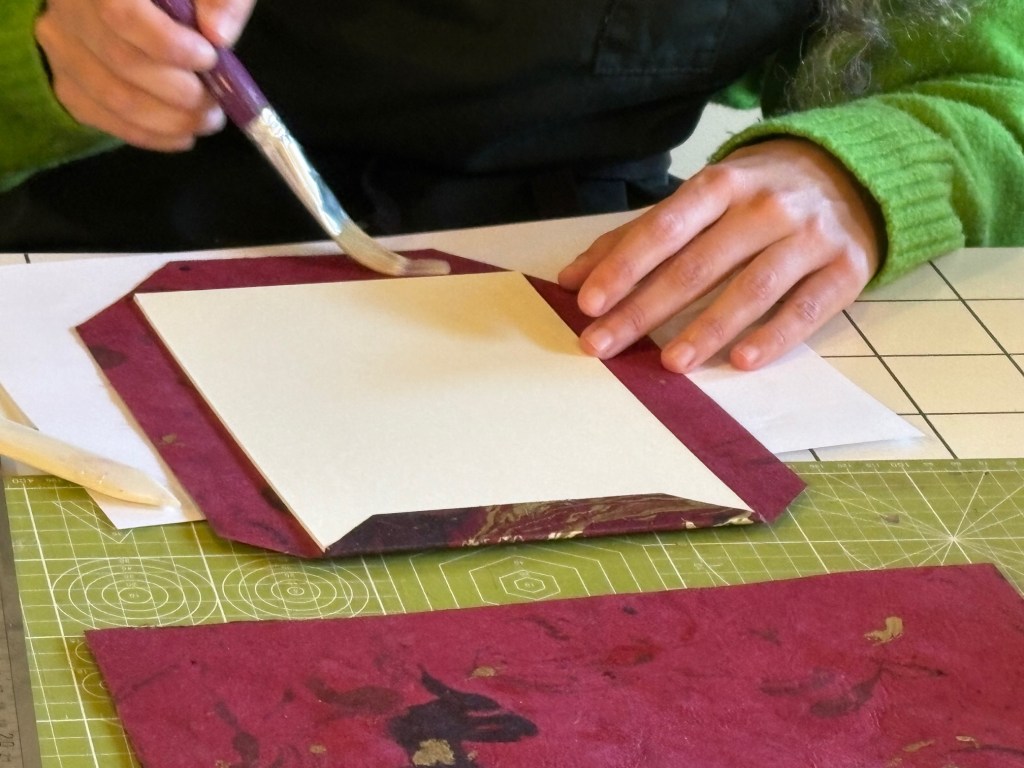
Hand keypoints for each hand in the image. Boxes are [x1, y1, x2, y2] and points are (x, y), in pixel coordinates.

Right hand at [35, 0, 255, 149]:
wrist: (140, 8)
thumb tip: (218, 35)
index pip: (123, 16)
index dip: (171, 45)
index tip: (209, 58)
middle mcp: (69, 8)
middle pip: (123, 62)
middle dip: (182, 92)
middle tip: (216, 101)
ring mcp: (60, 45)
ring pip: (113, 97)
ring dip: (170, 120)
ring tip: (208, 120)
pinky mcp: (65, 80)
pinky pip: (101, 118)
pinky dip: (149, 135)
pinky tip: (182, 135)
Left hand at [558, 138, 882, 371]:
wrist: (854, 172)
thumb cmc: (758, 194)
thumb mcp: (701, 200)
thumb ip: (637, 237)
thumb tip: (572, 278)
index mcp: (722, 184)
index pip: (664, 229)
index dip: (625, 267)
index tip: (589, 304)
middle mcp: (766, 206)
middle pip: (698, 264)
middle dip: (646, 309)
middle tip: (605, 346)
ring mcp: (810, 237)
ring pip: (752, 288)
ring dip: (708, 329)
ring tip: (670, 363)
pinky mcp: (846, 268)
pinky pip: (807, 308)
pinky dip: (773, 336)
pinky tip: (741, 361)